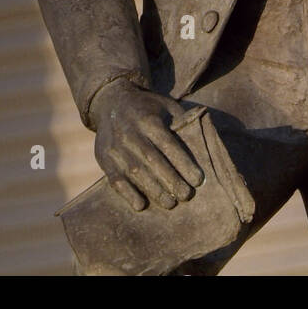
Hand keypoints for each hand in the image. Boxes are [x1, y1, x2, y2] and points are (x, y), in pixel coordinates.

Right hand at [88, 80, 204, 211]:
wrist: (112, 102)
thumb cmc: (148, 108)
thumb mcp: (166, 107)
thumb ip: (182, 123)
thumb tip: (203, 144)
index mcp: (148, 120)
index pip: (169, 145)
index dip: (184, 163)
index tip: (199, 180)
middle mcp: (130, 133)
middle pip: (153, 161)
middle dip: (171, 180)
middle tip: (187, 196)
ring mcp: (115, 148)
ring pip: (135, 172)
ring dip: (154, 190)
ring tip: (170, 203)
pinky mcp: (104, 159)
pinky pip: (115, 179)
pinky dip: (128, 194)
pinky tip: (141, 205)